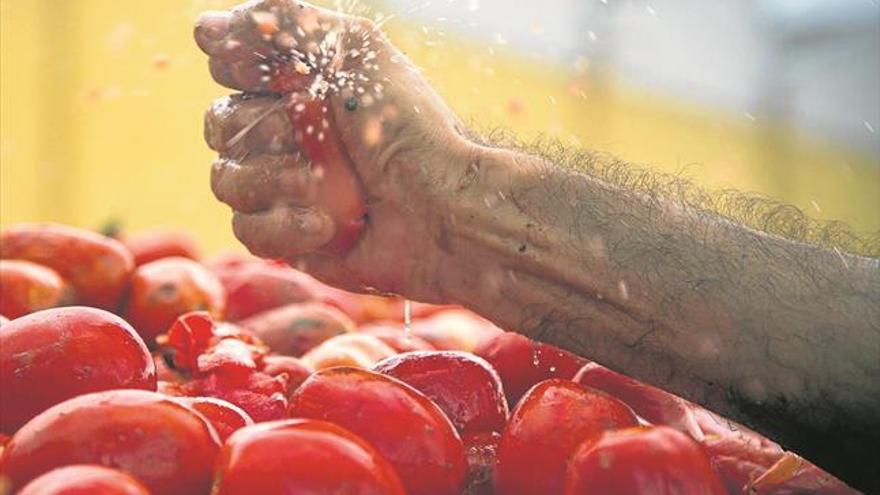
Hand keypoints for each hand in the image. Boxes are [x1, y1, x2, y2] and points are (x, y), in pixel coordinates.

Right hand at [195, 0, 473, 298]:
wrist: (440, 207)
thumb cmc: (406, 127)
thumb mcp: (355, 52)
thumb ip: (284, 25)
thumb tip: (204, 29)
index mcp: (298, 89)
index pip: (230, 73)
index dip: (243, 75)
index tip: (283, 82)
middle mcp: (286, 137)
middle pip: (220, 127)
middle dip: (263, 132)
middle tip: (309, 138)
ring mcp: (284, 188)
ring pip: (226, 180)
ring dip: (274, 181)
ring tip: (324, 187)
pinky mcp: (289, 236)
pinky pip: (248, 229)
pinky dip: (285, 225)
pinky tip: (327, 225)